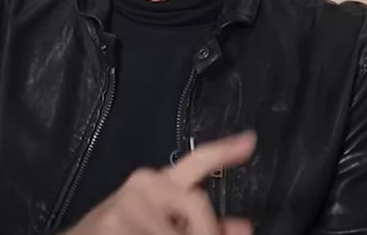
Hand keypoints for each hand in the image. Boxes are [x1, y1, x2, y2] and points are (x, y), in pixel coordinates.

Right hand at [65, 131, 256, 234]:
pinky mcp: (116, 227)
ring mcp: (128, 208)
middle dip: (205, 230)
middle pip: (199, 204)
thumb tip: (242, 227)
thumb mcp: (158, 227)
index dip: (224, 152)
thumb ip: (199, 225)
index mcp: (154, 184)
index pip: (195, 162)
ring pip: (183, 231)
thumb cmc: (116, 234)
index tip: (250, 141)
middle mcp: (142, 187)